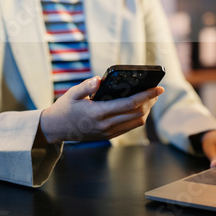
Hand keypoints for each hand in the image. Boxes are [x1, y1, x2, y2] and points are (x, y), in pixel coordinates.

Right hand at [39, 76, 163, 143]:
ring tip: (149, 99)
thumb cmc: (65, 107)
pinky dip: (137, 117)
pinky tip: (138, 108)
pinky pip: (129, 127)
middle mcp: (106, 125)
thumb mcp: (72, 93)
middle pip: (137, 113)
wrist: (57, 128)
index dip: (147, 95)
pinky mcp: (108, 136)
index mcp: (98, 112)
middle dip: (150, 102)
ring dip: (146, 111)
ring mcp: (108, 132)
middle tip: (156, 91)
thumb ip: (86, 86)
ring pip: (136, 122)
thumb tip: (99, 80)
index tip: (158, 89)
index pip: (130, 103)